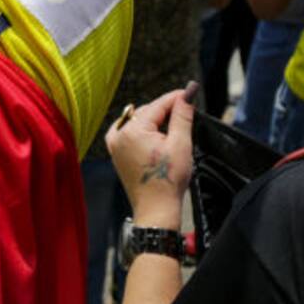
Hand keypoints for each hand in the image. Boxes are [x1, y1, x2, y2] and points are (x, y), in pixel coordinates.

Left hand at [106, 85, 196, 228]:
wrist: (156, 210)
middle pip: (147, 112)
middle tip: (184, 112)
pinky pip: (130, 132)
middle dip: (165, 112)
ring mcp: (115, 143)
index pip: (157, 105)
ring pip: (139, 121)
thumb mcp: (180, 145)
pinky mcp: (116, 152)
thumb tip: (187, 95)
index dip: (175, 99)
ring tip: (172, 129)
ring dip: (155, 121)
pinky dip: (144, 131)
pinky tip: (156, 138)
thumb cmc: (167, 181)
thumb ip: (182, 116)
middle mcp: (118, 133)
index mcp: (132, 130)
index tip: (188, 93)